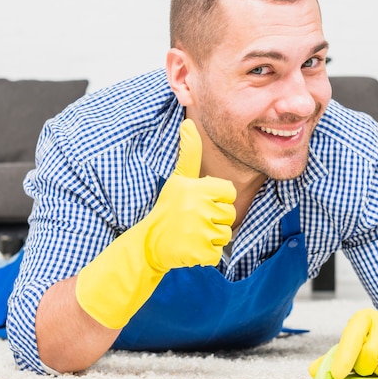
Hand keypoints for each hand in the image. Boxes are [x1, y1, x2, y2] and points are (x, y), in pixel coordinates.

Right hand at [76, 119, 235, 328]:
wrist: (148, 243)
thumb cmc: (168, 208)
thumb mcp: (178, 179)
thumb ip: (189, 152)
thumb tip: (188, 123)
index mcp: (196, 188)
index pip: (229, 192)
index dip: (217, 199)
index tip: (201, 203)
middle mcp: (198, 208)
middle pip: (229, 214)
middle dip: (214, 220)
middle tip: (194, 221)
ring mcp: (199, 231)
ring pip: (225, 234)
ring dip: (211, 238)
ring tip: (192, 234)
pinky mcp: (200, 253)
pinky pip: (217, 254)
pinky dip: (206, 255)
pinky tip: (191, 247)